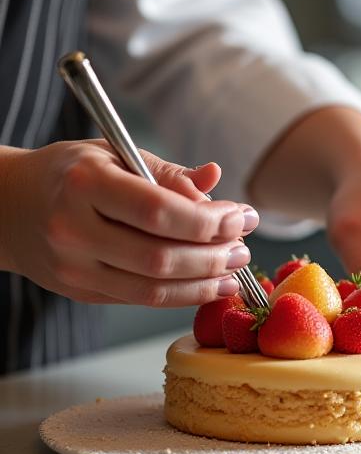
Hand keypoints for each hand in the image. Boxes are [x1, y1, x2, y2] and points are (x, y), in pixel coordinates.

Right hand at [0, 140, 257, 305]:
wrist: (8, 206)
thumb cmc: (68, 172)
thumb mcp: (113, 154)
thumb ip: (166, 173)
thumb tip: (213, 182)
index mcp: (84, 183)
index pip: (158, 211)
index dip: (208, 221)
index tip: (241, 216)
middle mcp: (74, 229)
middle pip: (160, 257)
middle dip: (214, 256)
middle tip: (244, 247)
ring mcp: (74, 267)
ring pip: (152, 288)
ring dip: (204, 283)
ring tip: (234, 271)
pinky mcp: (81, 291)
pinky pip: (140, 299)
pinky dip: (180, 295)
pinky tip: (207, 285)